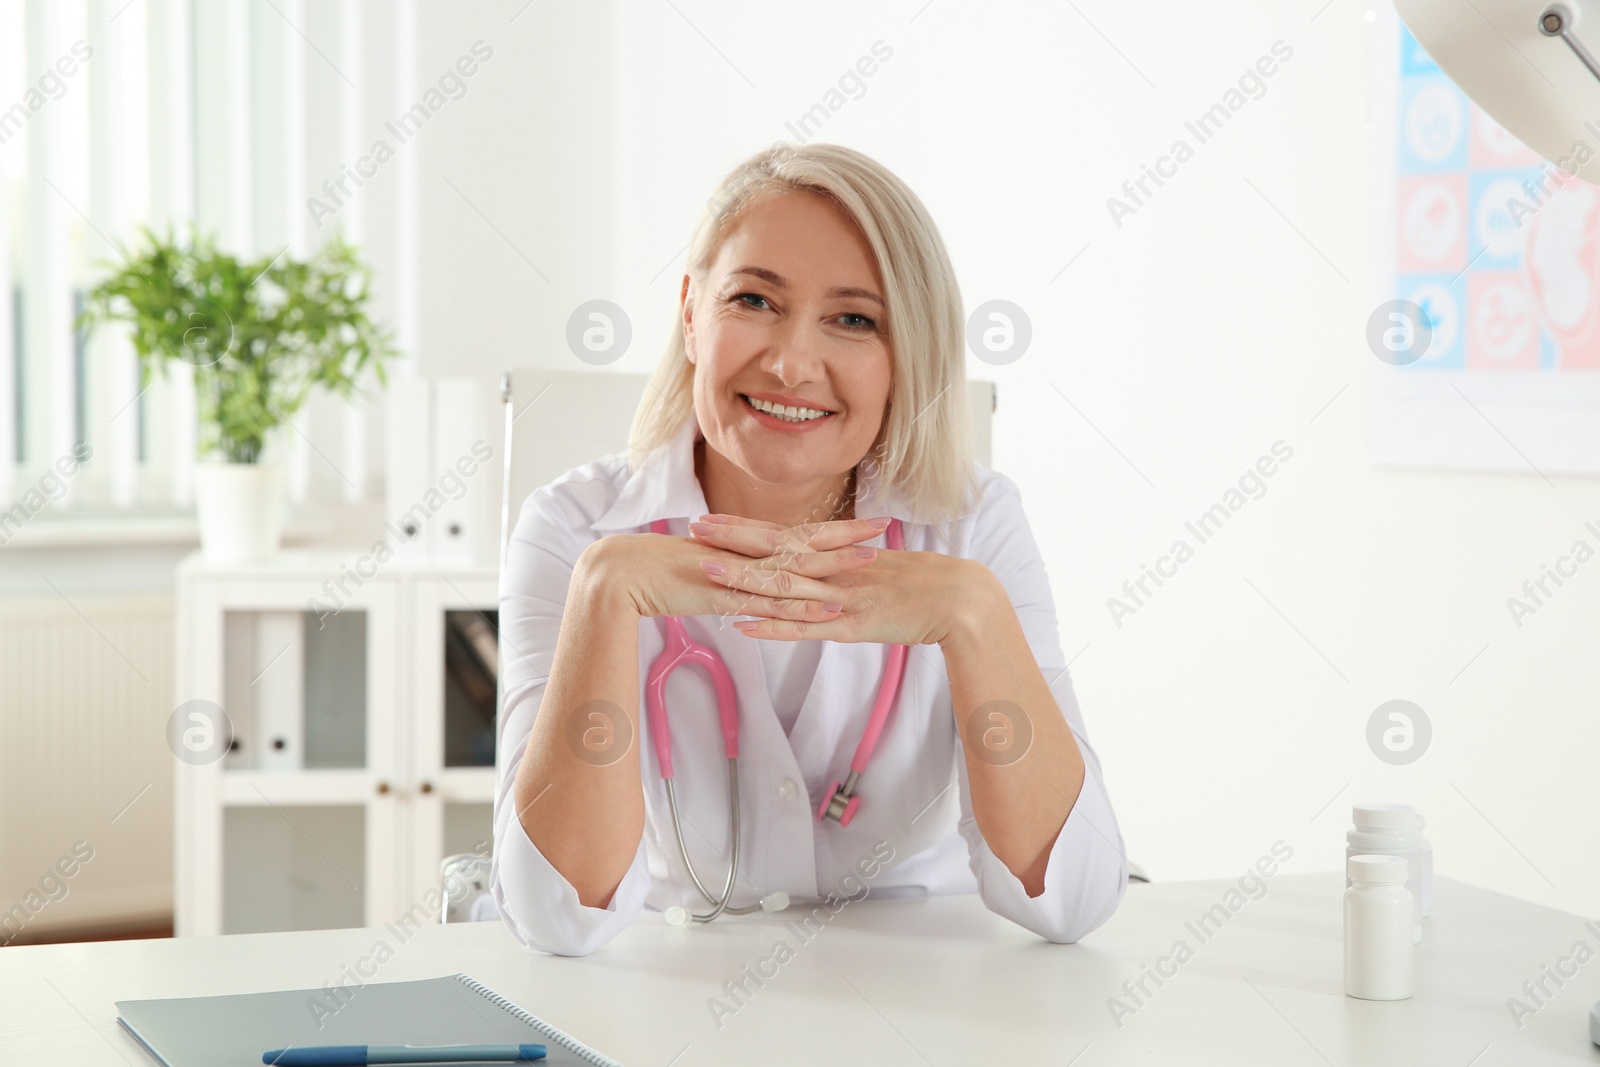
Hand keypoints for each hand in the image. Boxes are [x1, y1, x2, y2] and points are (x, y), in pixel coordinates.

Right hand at [591, 518, 882, 625]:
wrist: (618, 573)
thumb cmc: (657, 572)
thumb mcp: (703, 570)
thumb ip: (732, 574)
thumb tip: (752, 580)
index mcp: (742, 545)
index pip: (798, 532)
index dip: (835, 527)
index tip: (868, 521)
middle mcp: (745, 553)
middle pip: (804, 542)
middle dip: (846, 537)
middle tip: (885, 528)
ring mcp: (736, 573)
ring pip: (794, 569)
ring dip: (833, 567)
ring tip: (870, 564)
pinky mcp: (724, 595)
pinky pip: (769, 602)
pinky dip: (801, 605)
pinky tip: (828, 608)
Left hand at [687, 514, 984, 645]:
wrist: (958, 597)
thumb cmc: (920, 583)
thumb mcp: (875, 567)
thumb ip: (844, 565)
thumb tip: (819, 563)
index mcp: (838, 553)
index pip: (782, 535)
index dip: (743, 527)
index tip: (709, 518)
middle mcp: (834, 569)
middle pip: (775, 551)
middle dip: (732, 540)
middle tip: (693, 530)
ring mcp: (841, 597)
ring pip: (784, 586)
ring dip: (743, 579)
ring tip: (707, 572)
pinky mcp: (851, 626)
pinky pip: (806, 628)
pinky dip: (774, 627)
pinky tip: (744, 626)